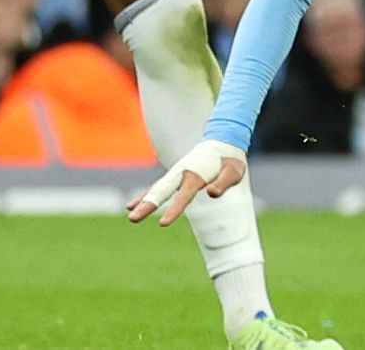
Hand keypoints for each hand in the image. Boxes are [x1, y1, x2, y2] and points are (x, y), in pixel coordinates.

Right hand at [128, 137, 246, 224]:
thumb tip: (211, 193)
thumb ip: (223, 182)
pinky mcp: (174, 176)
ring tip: (130, 215)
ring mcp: (176, 173)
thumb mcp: (234, 171)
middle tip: (133, 219)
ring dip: (143, 201)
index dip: (174, 209)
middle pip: (162, 191)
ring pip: (156, 189)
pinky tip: (132, 205)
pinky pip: (157, 187)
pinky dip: (145, 195)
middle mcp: (182, 173)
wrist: (223, 140)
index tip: (163, 223)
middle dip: (148, 205)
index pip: (184, 195)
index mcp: (197, 174)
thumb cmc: (230, 159)